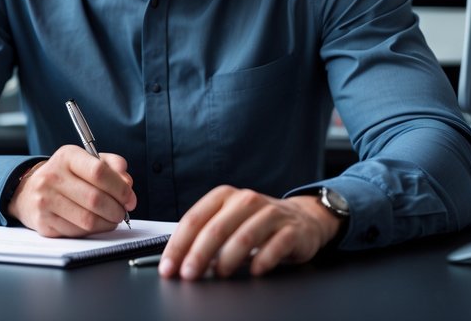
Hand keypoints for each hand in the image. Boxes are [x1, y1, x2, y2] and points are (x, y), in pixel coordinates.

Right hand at [6, 145, 135, 236]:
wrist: (30, 191)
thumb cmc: (65, 176)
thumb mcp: (87, 161)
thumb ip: (112, 166)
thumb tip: (127, 182)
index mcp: (67, 156)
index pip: (99, 171)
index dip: (120, 188)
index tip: (129, 197)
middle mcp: (52, 177)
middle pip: (95, 199)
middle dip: (117, 209)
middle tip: (123, 211)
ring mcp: (45, 201)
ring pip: (88, 220)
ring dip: (107, 223)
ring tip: (112, 219)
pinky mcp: (44, 222)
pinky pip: (77, 232)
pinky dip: (93, 231)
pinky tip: (96, 224)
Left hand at [158, 186, 340, 279]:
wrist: (301, 218)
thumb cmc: (256, 222)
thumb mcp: (228, 221)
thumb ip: (204, 237)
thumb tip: (178, 262)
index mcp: (224, 197)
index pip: (194, 219)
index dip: (178, 245)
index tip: (168, 267)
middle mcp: (246, 200)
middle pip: (216, 228)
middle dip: (198, 255)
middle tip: (188, 275)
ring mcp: (270, 213)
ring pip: (244, 236)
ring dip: (228, 259)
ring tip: (219, 275)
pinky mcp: (291, 229)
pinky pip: (275, 245)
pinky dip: (262, 259)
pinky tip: (254, 270)